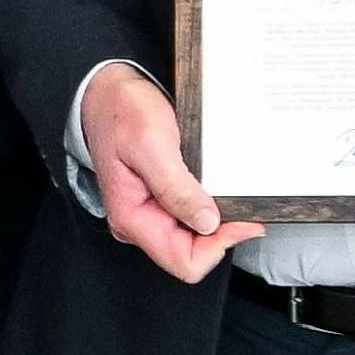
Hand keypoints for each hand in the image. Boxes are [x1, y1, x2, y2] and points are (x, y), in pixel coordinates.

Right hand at [73, 65, 258, 285]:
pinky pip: (193, 219)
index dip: (218, 246)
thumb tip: (207, 223)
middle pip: (192, 254)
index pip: (183, 261)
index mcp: (132, 218)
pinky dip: (213, 208)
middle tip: (246, 206)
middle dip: (223, 234)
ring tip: (233, 194)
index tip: (242, 219)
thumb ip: (176, 188)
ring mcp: (150, 214)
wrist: (109, 93)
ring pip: (196, 239)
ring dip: (220, 222)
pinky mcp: (161, 202)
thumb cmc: (123, 113)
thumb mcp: (152, 145)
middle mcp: (140, 223)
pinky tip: (220, 188)